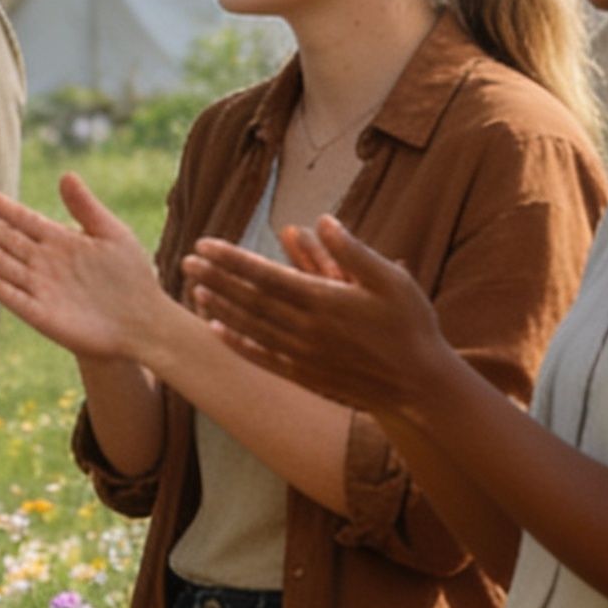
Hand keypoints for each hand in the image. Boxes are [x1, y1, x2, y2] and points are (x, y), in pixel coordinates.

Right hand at [0, 175, 184, 364]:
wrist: (144, 321)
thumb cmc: (132, 277)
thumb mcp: (112, 234)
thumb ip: (86, 207)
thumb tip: (65, 174)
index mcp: (61, 242)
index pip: (24, 220)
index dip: (2, 206)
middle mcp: (45, 264)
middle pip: (8, 239)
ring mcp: (42, 289)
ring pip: (5, 264)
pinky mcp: (43, 315)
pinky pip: (15, 298)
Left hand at [180, 216, 466, 419]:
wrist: (421, 387)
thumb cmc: (411, 326)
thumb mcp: (392, 280)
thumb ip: (353, 251)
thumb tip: (322, 220)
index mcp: (323, 301)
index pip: (265, 275)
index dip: (231, 259)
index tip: (205, 244)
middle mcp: (305, 329)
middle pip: (249, 299)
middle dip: (215, 278)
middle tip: (186, 260)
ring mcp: (302, 355)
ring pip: (250, 327)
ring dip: (219, 306)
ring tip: (194, 288)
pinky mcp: (305, 375)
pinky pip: (261, 357)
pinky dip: (236, 343)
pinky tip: (215, 331)